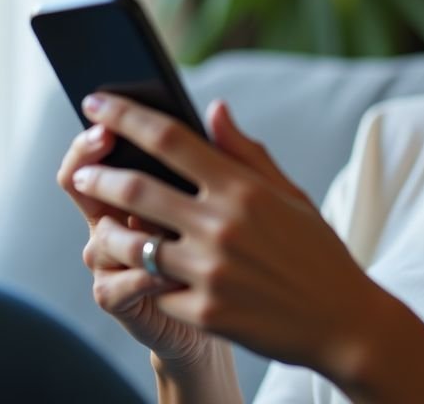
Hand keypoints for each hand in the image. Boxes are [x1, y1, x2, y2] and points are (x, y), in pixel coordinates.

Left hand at [65, 93, 388, 375]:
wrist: (343, 322)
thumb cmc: (317, 252)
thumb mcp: (289, 195)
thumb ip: (245, 152)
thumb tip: (213, 108)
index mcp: (242, 188)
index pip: (169, 138)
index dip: (125, 115)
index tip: (94, 102)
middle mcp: (222, 225)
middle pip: (135, 189)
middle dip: (96, 176)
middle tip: (81, 171)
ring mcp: (210, 271)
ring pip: (131, 243)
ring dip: (106, 231)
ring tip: (101, 225)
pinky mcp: (203, 311)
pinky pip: (154, 289)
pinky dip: (143, 278)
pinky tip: (140, 273)